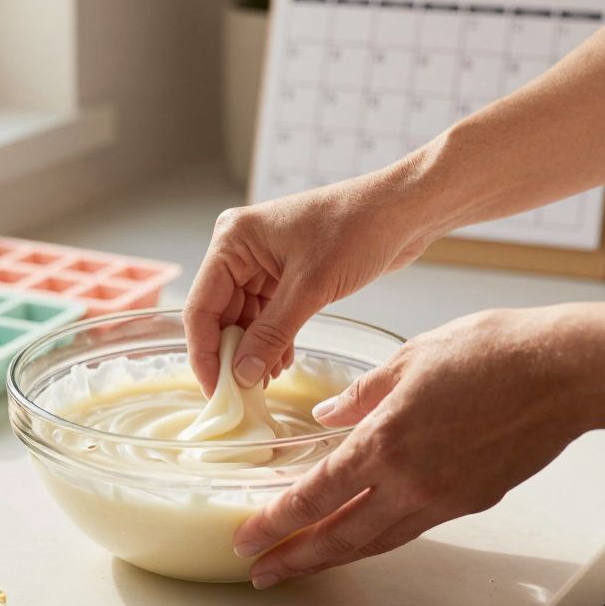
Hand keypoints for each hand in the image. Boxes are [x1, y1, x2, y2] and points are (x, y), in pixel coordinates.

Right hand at [184, 166, 449, 395]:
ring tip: (264, 383)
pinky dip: (272, 341)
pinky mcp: (286, 275)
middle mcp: (240, 250)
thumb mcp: (310, 287)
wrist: (403, 211)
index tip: (215, 390)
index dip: (205, 353)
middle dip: (231, 355)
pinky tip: (282, 364)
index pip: (201, 307)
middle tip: (241, 394)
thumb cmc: (358, 228)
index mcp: (232, 241)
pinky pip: (267, 316)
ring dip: (253, 351)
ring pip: (244, 319)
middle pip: (219, 315)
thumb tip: (241, 375)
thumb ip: (271, 334)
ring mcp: (263, 263)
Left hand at [233, 306, 597, 588]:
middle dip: (295, 558)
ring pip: (376, 541)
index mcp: (385, 443)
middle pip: (340, 537)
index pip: (315, 496)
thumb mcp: (409, 358)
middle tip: (261, 572)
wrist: (564, 372)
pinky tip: (362, 535)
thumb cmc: (490, 352)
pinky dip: (378, 538)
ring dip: (334, 556)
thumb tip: (326, 416)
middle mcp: (410, 482)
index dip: (276, 523)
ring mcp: (444, 498)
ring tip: (301, 564)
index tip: (247, 538)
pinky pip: (412, 528)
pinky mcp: (472, 501)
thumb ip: (360, 396)